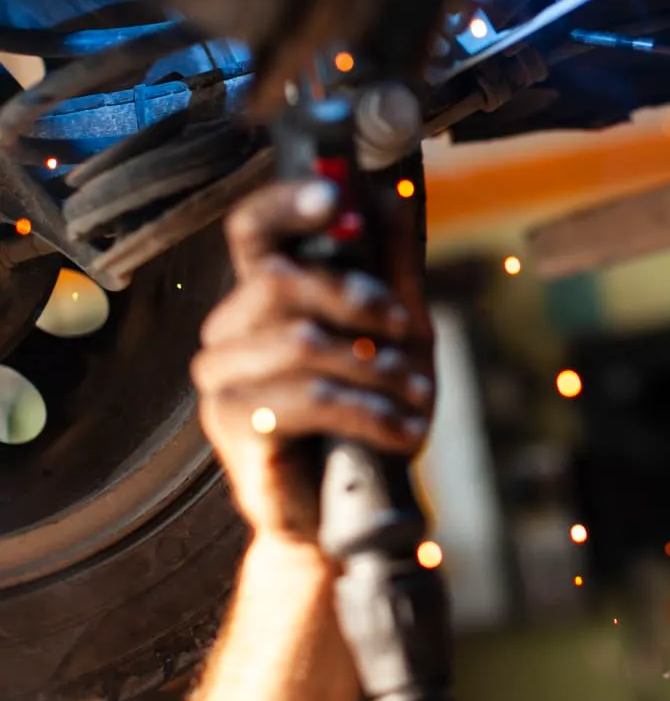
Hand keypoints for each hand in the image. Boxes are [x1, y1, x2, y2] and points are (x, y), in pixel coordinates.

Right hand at [192, 178, 435, 543]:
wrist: (351, 505)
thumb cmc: (368, 412)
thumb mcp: (396, 336)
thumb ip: (390, 269)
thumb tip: (387, 195)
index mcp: (263, 299)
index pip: (252, 231)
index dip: (287, 204)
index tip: (336, 197)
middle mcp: (229, 333)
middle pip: (279, 282)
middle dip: (360, 302)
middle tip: (408, 332)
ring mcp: (224, 382)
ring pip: (299, 343)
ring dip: (375, 369)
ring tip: (415, 395)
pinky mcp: (237, 429)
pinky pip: (306, 399)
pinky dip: (370, 411)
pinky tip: (403, 429)